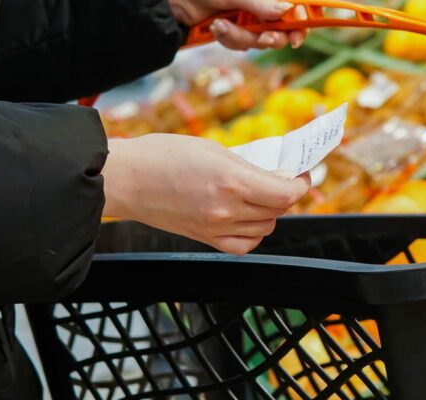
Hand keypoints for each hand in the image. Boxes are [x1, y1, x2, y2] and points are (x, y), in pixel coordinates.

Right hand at [102, 134, 309, 254]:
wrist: (125, 179)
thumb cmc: (162, 155)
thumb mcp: (214, 149)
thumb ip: (247, 167)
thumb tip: (274, 177)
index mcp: (233, 182)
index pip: (285, 195)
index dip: (300, 186)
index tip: (300, 177)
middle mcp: (227, 209)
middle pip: (277, 211)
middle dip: (284, 196)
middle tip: (279, 181)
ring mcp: (216, 227)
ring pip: (264, 228)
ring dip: (268, 213)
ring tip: (259, 197)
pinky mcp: (204, 238)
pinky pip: (244, 245)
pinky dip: (252, 233)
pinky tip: (246, 219)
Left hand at [169, 0, 308, 49]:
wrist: (171, 3)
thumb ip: (260, 3)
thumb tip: (287, 10)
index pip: (297, 7)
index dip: (302, 21)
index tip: (296, 34)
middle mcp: (262, 6)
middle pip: (284, 30)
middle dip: (272, 37)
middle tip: (264, 39)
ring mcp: (250, 19)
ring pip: (261, 41)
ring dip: (241, 37)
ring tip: (222, 25)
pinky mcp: (237, 32)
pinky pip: (243, 45)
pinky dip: (230, 39)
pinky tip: (217, 28)